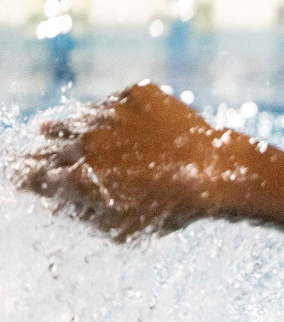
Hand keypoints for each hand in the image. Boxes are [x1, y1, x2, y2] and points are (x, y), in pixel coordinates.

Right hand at [19, 82, 249, 236]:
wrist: (219, 174)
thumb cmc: (173, 209)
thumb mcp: (123, 227)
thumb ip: (83, 215)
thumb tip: (53, 205)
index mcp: (79, 177)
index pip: (32, 173)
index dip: (27, 175)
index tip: (28, 176)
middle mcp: (87, 141)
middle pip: (48, 142)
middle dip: (42, 150)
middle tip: (43, 152)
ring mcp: (111, 113)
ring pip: (78, 116)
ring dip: (70, 127)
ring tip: (63, 133)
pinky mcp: (137, 94)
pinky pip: (116, 102)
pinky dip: (115, 113)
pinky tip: (121, 125)